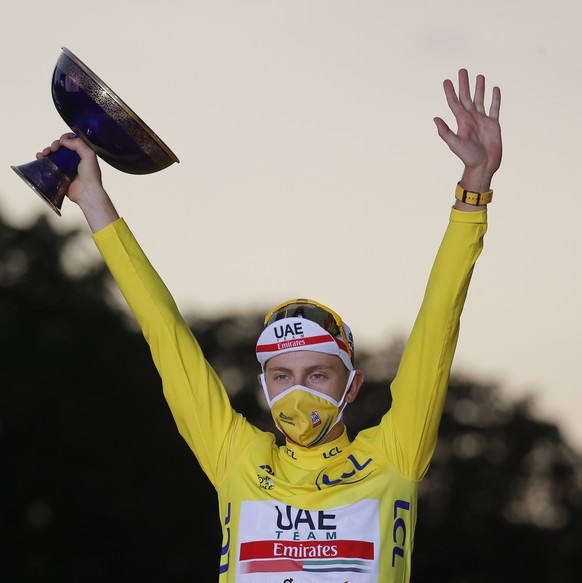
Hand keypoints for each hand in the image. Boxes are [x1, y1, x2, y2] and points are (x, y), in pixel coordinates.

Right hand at [36, 134, 118, 231]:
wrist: (86, 193)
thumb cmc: (91, 176)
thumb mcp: (89, 155)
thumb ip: (79, 144)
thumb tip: (65, 141)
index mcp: (83, 153)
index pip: (72, 140)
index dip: (66, 138)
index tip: (62, 142)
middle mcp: (74, 158)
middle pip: (61, 146)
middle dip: (55, 144)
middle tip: (54, 148)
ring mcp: (66, 166)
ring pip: (53, 153)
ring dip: (47, 150)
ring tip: (45, 153)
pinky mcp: (59, 173)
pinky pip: (49, 163)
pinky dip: (42, 158)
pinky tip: (40, 157)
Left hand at [434, 69, 501, 192]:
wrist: (483, 166)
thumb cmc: (468, 157)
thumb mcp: (455, 144)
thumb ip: (445, 132)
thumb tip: (435, 118)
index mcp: (461, 121)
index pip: (454, 103)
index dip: (450, 92)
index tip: (446, 81)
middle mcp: (471, 118)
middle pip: (467, 97)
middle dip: (464, 84)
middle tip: (462, 70)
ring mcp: (482, 120)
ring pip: (480, 100)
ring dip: (479, 88)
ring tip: (479, 76)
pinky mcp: (493, 124)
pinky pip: (494, 108)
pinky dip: (495, 99)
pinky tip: (495, 89)